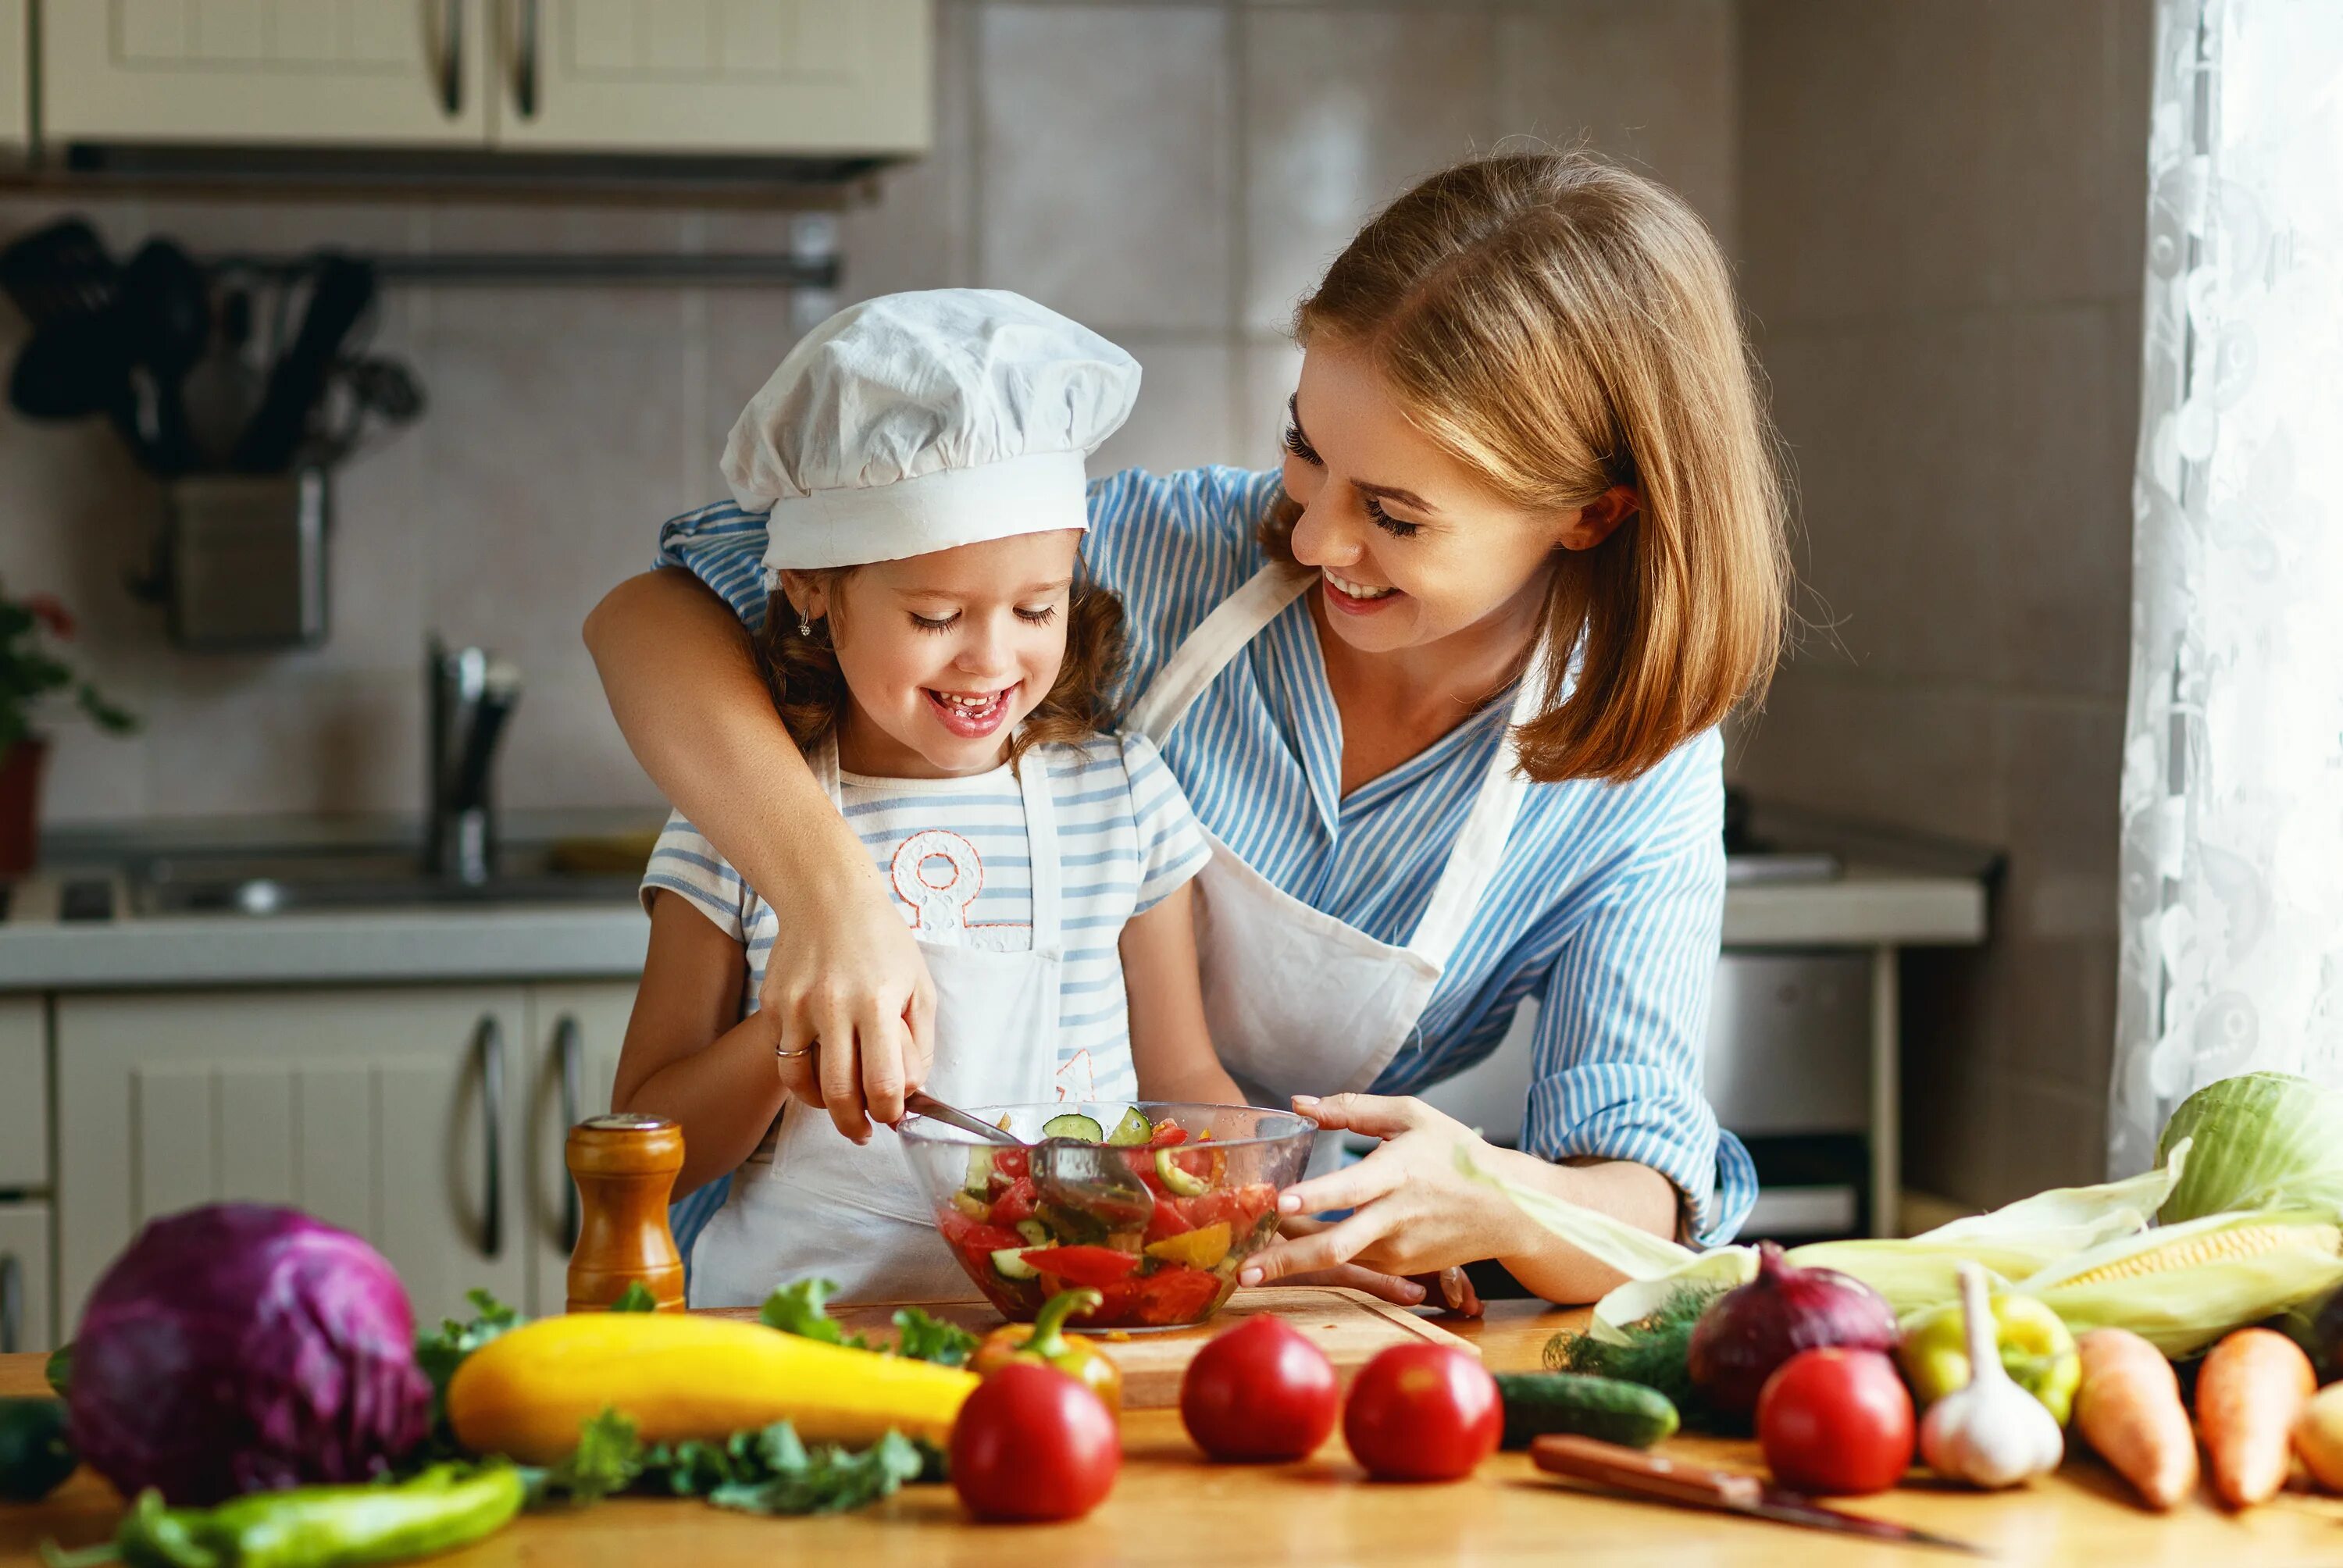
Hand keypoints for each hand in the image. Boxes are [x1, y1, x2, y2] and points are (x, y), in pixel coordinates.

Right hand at [765, 868, 936, 1142]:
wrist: (826, 897)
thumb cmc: (882, 941)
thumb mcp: (919, 985)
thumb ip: (919, 1042)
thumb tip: (909, 1091)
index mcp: (878, 1001)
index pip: (883, 1082)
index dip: (889, 1112)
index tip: (893, 1117)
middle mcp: (833, 1006)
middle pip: (839, 1093)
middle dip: (853, 1125)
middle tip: (862, 1133)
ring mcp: (796, 1006)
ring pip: (802, 1084)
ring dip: (822, 1108)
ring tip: (838, 1109)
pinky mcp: (772, 1005)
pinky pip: (784, 1057)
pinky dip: (802, 1074)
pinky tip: (819, 1069)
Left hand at [1238, 1094, 1528, 1294]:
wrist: (1507, 1208)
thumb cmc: (1455, 1153)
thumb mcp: (1411, 1116)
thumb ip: (1352, 1109)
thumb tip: (1298, 1103)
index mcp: (1398, 1174)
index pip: (1351, 1189)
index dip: (1316, 1198)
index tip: (1280, 1203)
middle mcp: (1396, 1219)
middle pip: (1337, 1246)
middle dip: (1287, 1261)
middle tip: (1243, 1272)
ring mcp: (1399, 1250)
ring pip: (1338, 1260)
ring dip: (1294, 1261)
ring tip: (1248, 1266)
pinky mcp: (1401, 1268)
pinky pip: (1354, 1264)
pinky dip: (1321, 1260)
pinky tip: (1289, 1258)